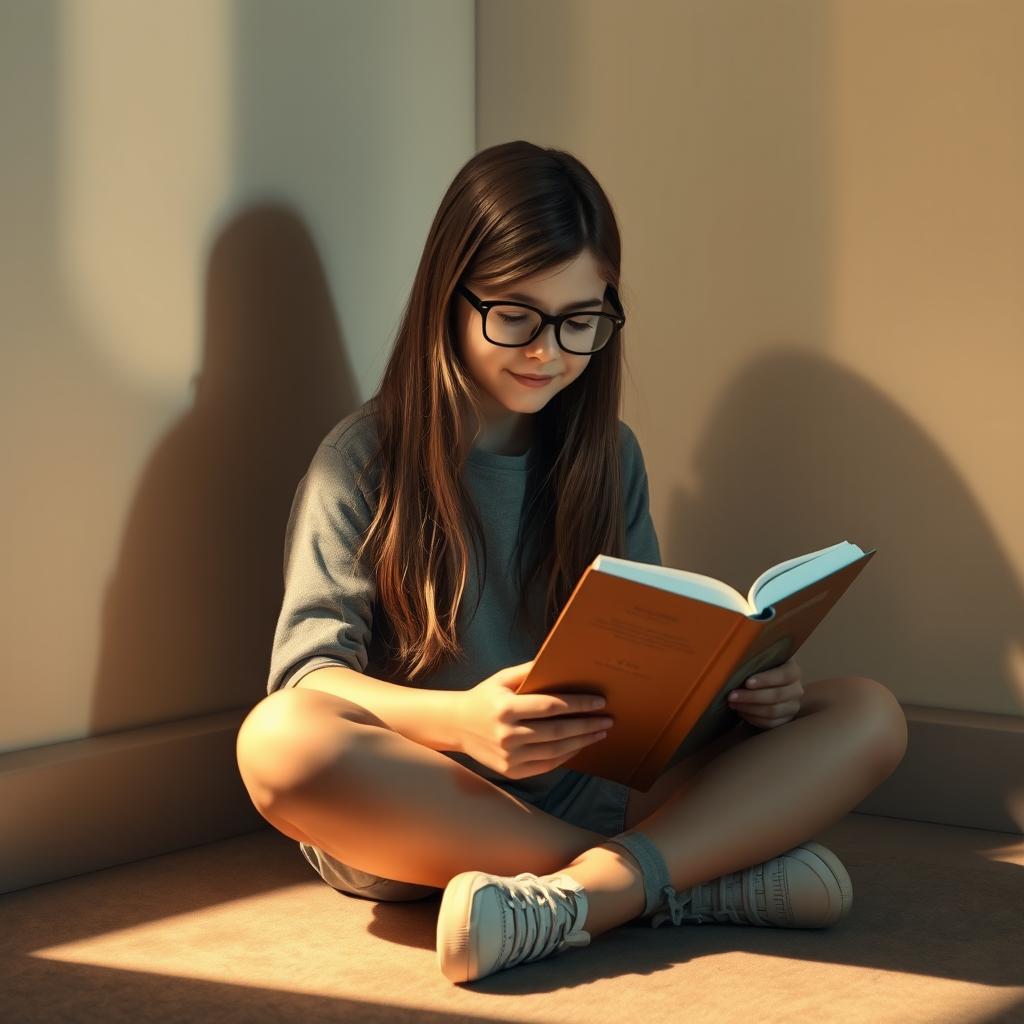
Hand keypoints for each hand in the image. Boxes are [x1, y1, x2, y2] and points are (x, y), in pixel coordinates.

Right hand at [453, 660, 611, 779]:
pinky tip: (579, 746)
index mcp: (506, 709)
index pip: (551, 707)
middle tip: (608, 720)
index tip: (600, 702)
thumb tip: (561, 661)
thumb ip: (529, 670)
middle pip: (558, 732)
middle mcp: (507, 735)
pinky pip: (546, 765)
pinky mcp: (510, 771)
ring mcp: (509, 756)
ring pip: (555, 751)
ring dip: (582, 742)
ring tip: (599, 733)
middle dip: (587, 726)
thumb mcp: (502, 678)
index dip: (578, 705)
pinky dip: (566, 756)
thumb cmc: (485, 697)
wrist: (456, 725)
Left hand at [727, 657, 803, 728]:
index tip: (747, 682)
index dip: (766, 680)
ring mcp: (793, 706)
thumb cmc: (761, 669)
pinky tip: (741, 712)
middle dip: (751, 697)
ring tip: (733, 704)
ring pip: (772, 711)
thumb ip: (754, 660)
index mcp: (793, 671)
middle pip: (776, 696)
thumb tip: (736, 661)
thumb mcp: (761, 661)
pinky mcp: (786, 720)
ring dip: (749, 708)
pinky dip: (753, 718)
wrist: (768, 684)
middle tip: (732, 696)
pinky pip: (770, 723)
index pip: (784, 675)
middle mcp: (796, 689)